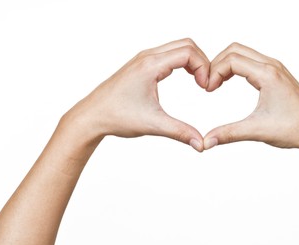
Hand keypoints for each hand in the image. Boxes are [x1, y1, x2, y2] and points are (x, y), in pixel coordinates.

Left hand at [64, 38, 209, 151]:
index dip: (204, 67)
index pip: (188, 52)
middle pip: (186, 45)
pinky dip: (183, 62)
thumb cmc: (116, 117)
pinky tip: (187, 78)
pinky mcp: (141, 65)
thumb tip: (201, 144)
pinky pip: (168, 54)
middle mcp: (147, 57)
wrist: (92, 116)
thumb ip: (180, 132)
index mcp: (150, 66)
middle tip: (206, 83)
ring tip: (199, 82)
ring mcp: (143, 59)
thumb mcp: (153, 124)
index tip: (206, 88)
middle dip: (202, 61)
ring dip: (193, 61)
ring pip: (177, 47)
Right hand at [203, 43, 298, 153]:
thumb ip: (228, 134)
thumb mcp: (257, 131)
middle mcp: (272, 66)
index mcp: (268, 75)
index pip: (232, 60)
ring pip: (243, 53)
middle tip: (208, 84)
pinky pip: (251, 60)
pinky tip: (230, 82)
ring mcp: (276, 68)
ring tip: (216, 84)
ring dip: (226, 64)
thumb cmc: (294, 129)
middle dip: (216, 64)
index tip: (207, 90)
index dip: (214, 72)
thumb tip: (206, 142)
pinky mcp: (277, 74)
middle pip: (235, 50)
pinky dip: (236, 67)